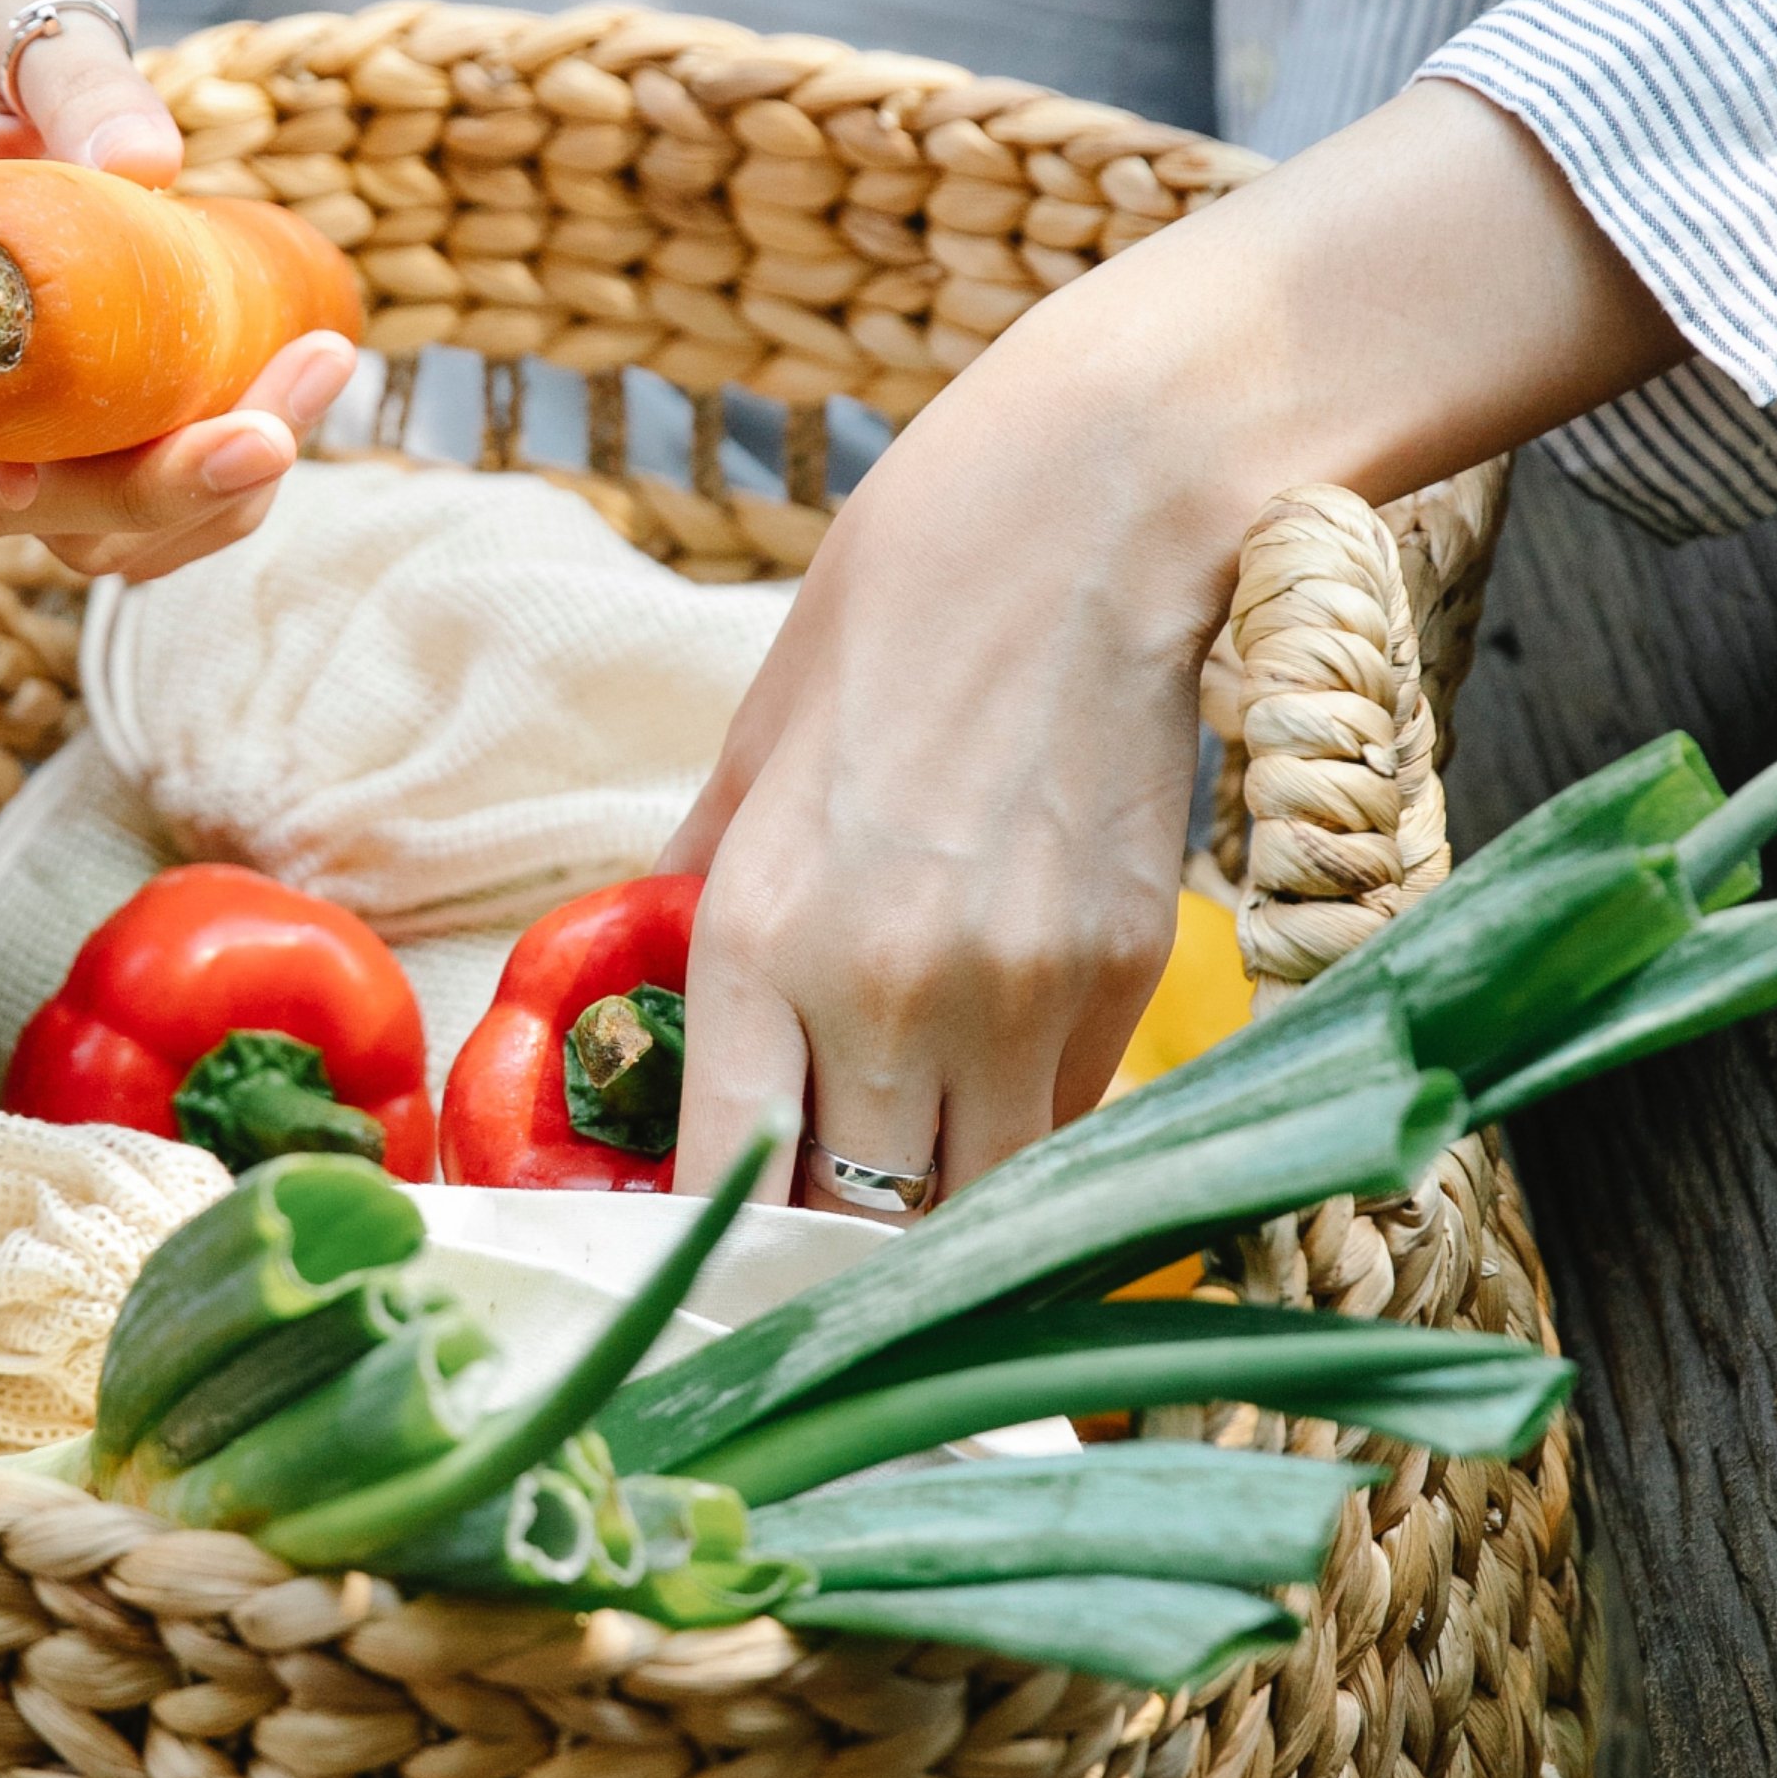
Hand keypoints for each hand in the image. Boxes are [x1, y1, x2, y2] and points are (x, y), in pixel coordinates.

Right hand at [0, 0, 357, 579]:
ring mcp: (5, 379)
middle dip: (139, 492)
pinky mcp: (78, 388)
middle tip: (271, 434)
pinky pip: (135, 480)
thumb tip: (147, 162)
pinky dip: (220, 478)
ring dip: (200, 498)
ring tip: (316, 383)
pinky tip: (303, 389)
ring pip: (76, 514)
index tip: (26, 474)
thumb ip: (82, 71)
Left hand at [665, 79, 1688, 1212]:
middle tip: (814, 1243)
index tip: (707, 1265)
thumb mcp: (758, 738)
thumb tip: (650, 982)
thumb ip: (707, 881)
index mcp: (760, 925)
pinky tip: (1000, 1081)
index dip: (714, 1252)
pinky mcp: (1126, 973)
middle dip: (832, 1260)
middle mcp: (884, 987)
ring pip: (981, 1213)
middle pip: (859, 1236)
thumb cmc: (901, 600)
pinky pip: (1069, 1123)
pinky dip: (1028, 1135)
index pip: (728, 1183)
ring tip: (911, 1176)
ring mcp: (1022, 993)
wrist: (1092, 512)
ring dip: (941, 1218)